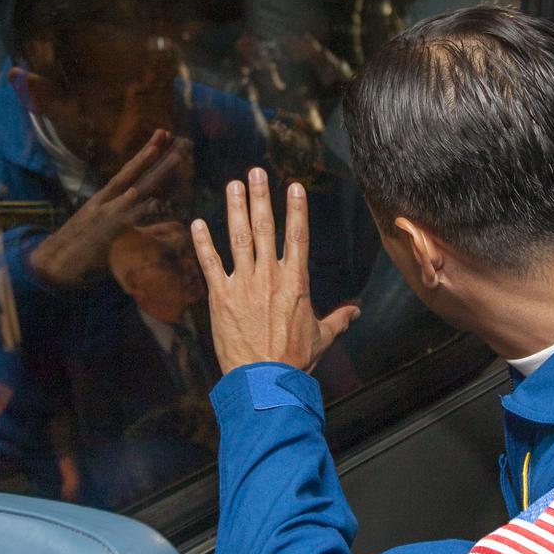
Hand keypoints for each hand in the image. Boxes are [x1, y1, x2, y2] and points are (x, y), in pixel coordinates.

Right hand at [29, 129, 171, 285]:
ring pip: (138, 189)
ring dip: (157, 173)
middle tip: (176, 135)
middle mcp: (107, 201)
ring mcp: (109, 214)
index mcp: (104, 198)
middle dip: (157, 153)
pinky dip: (138, 207)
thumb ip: (121, 218)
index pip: (130, 171)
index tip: (163, 135)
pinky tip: (151, 197)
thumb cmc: (79, 248)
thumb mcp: (99, 226)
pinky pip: (128, 219)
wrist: (55, 262)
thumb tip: (139, 212)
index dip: (146, 154)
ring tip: (175, 155)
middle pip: (136, 173)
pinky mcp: (108, 232)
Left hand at [190, 168, 358, 374]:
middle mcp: (269, 276)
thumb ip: (338, 319)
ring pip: (238, 238)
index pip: (298, 237)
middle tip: (256, 172)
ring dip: (235, 209)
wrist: (265, 380)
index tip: (293, 187)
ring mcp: (243, 284)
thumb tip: (356, 312)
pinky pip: (210, 264)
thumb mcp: (322, 337)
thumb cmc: (294, 361)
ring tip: (233, 185)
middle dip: (261, 198)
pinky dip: (203, 243)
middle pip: (265, 228)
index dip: (296, 210)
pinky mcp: (220, 298)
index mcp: (295, 282)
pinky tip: (197, 223)